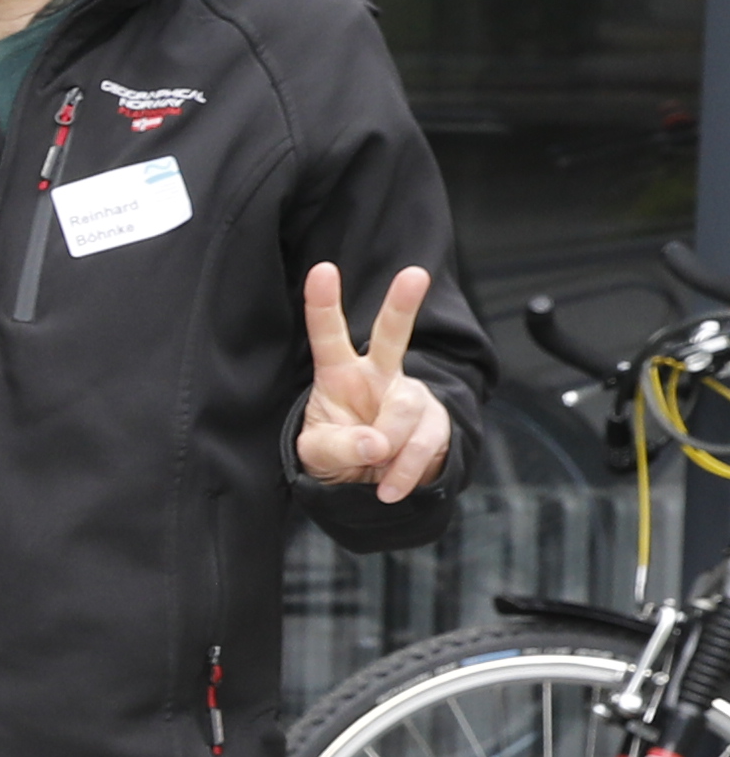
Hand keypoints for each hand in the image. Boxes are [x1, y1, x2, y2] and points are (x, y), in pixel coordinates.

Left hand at [296, 260, 457, 501]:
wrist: (369, 487)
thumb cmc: (337, 455)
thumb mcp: (318, 455)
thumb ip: (338, 447)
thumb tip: (376, 444)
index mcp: (339, 374)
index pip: (329, 336)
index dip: (323, 304)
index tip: (322, 270)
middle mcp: (378, 376)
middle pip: (393, 337)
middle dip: (402, 305)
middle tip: (414, 274)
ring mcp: (410, 395)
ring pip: (406, 409)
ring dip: (389, 447)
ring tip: (374, 470)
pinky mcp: (437, 421)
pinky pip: (427, 442)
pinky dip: (406, 471)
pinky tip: (390, 486)